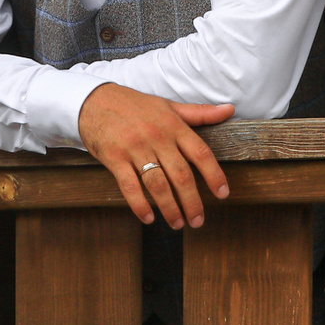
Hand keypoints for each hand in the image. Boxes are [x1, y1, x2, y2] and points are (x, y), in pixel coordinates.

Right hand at [77, 83, 232, 228]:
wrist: (95, 100)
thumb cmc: (135, 105)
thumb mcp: (168, 106)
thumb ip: (199, 113)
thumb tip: (229, 110)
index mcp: (174, 126)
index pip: (201, 153)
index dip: (214, 175)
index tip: (223, 194)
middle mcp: (157, 138)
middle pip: (181, 175)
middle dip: (192, 201)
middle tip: (198, 221)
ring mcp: (135, 148)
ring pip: (157, 184)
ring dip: (169, 208)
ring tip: (177, 223)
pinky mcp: (115, 158)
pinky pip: (130, 186)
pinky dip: (140, 205)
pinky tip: (149, 218)